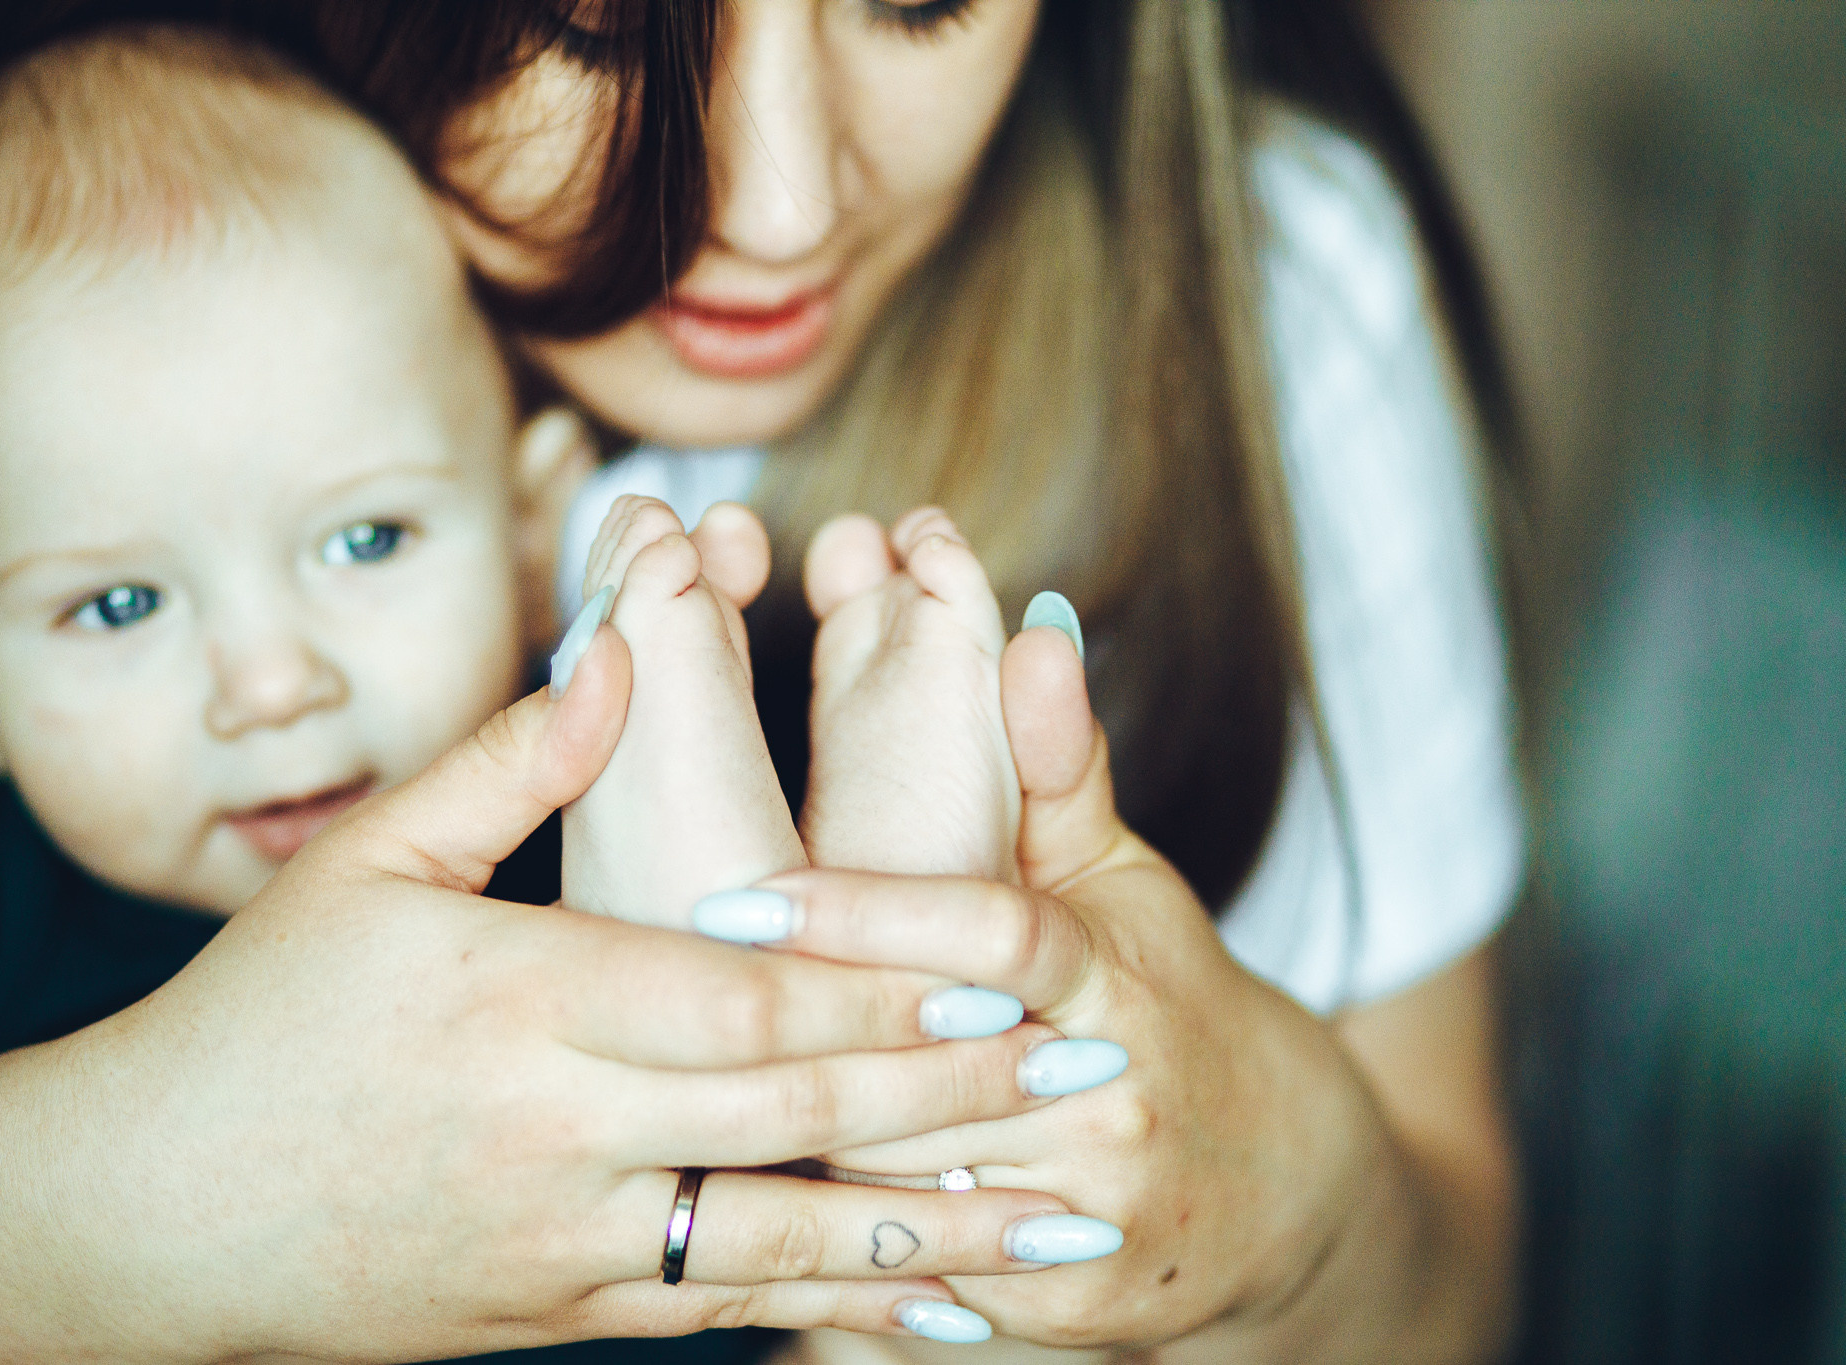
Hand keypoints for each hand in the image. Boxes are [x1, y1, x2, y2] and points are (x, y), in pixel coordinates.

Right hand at [24, 625, 1090, 1361]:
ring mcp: (564, 1245)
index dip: (885, 991)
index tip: (1007, 973)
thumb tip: (620, 646)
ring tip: (1060, 1231)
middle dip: (955, 1100)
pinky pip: (721, 1317)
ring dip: (934, 1242)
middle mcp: (558, 1135)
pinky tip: (928, 1320)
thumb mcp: (365, 863)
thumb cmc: (254, 1020)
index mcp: (520, 1005)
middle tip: (1091, 1075)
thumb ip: (511, 759)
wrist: (146, 1219)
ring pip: (783, 1246)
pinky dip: (834, 1317)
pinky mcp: (557, 1316)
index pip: (745, 1001)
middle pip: (795, 1119)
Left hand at [732, 626, 1401, 1352]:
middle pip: (924, 1069)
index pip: (990, 933)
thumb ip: (1058, 765)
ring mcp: (1090, 1210)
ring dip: (797, 1144)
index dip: (867, 915)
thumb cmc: (1165, 1000)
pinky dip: (842, 1247)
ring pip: (903, 1182)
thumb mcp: (1121, 881)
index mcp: (1113, 976)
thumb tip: (1031, 631)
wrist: (1267, 1185)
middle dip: (799, 1039)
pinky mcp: (1067, 1308)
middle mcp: (1107, 1094)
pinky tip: (751, 1207)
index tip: (744, 900)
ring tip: (677, 1102)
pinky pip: (922, 1278)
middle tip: (665, 1004)